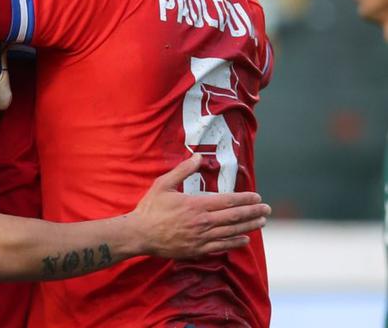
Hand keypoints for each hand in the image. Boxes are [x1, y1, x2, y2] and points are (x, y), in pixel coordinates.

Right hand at [130, 155, 269, 258]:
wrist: (139, 233)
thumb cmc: (150, 207)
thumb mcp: (163, 184)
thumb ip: (182, 171)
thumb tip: (198, 157)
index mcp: (196, 204)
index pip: (228, 200)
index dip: (245, 199)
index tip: (257, 197)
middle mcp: (202, 222)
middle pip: (234, 216)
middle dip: (253, 212)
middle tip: (267, 209)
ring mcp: (201, 237)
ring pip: (232, 232)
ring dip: (249, 226)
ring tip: (262, 222)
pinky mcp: (198, 249)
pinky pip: (222, 246)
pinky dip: (235, 242)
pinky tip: (245, 239)